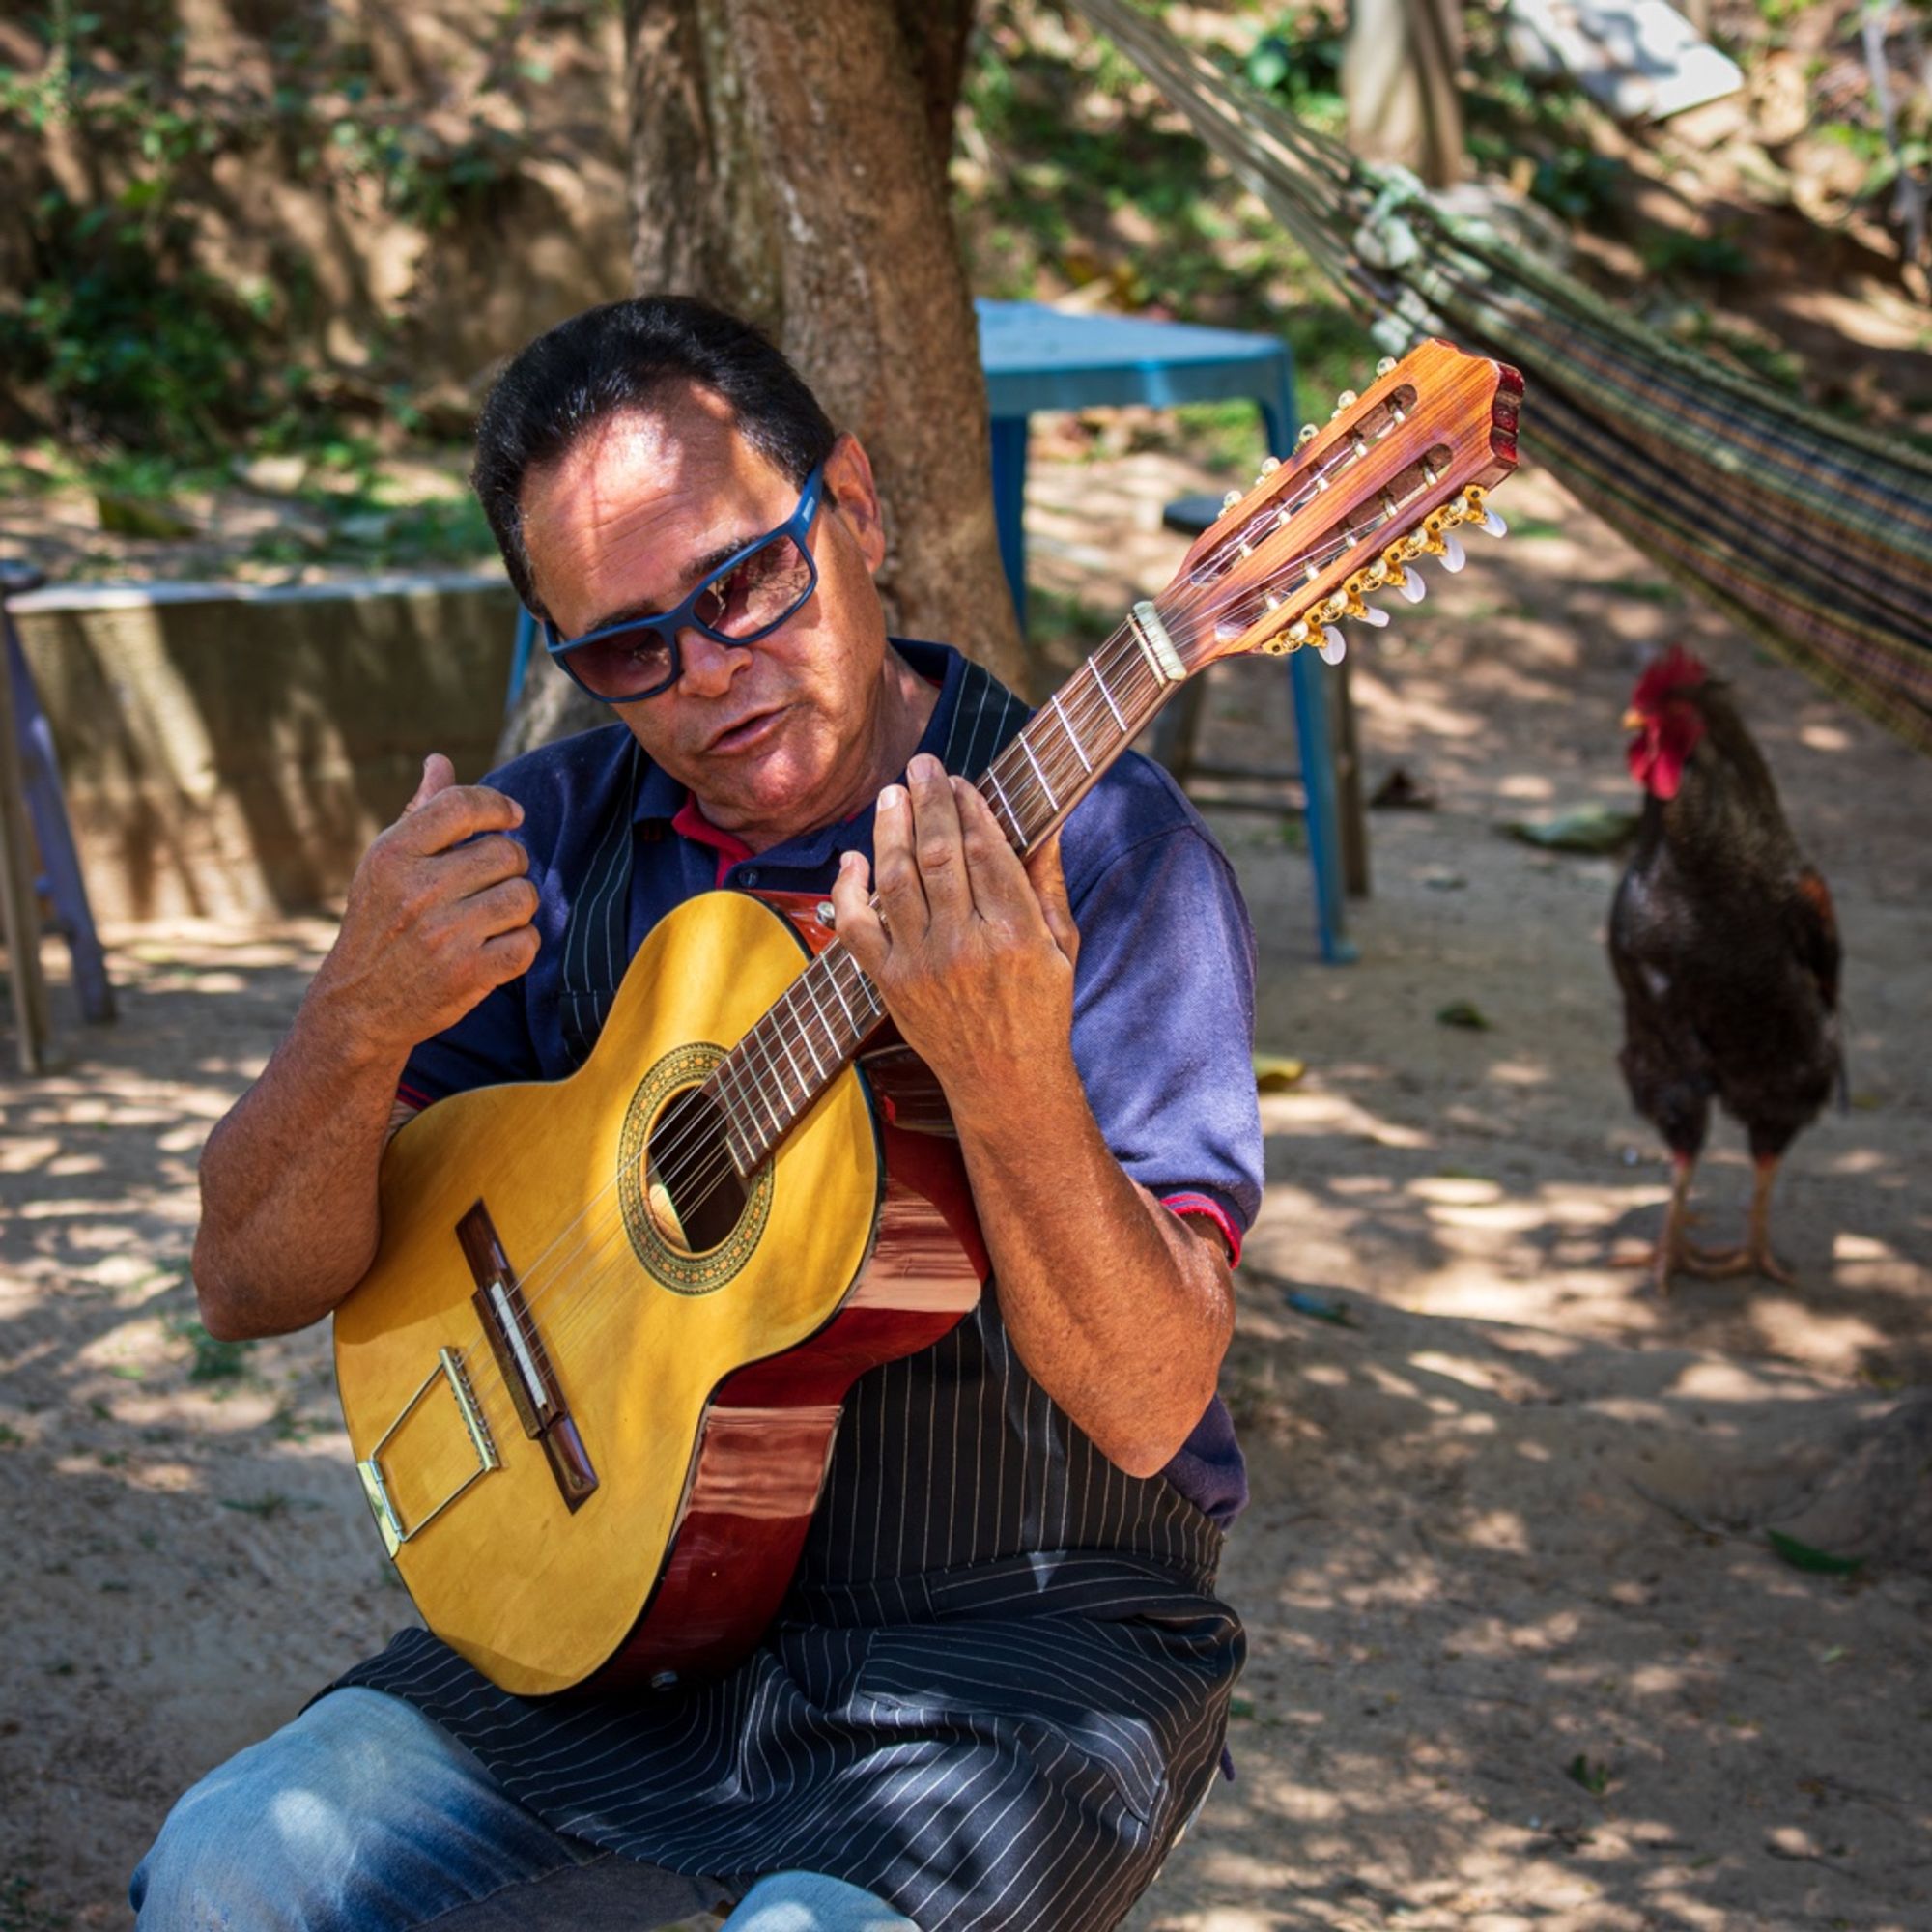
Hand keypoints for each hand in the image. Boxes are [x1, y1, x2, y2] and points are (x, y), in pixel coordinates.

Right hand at [306, 754, 540, 1062]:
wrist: (359, 1006)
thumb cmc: (380, 923)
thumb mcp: (386, 865)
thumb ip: (420, 813)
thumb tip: (440, 761)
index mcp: (393, 854)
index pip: (461, 806)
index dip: (498, 805)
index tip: (512, 817)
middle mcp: (418, 891)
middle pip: (506, 852)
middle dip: (511, 864)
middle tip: (493, 881)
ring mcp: (444, 934)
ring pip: (523, 896)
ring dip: (518, 906)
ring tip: (493, 915)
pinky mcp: (468, 973)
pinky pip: (528, 942)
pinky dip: (522, 944)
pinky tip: (498, 946)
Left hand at [831, 753, 1078, 1125]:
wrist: (1004, 1080)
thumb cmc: (1039, 1009)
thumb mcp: (1062, 945)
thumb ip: (1046, 881)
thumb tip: (1047, 821)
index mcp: (1016, 934)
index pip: (986, 851)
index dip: (970, 808)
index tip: (960, 781)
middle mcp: (966, 946)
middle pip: (939, 854)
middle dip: (928, 801)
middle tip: (922, 765)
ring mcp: (922, 965)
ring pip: (896, 879)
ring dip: (890, 829)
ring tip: (891, 796)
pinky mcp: (890, 982)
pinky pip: (856, 927)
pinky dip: (848, 889)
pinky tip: (854, 859)